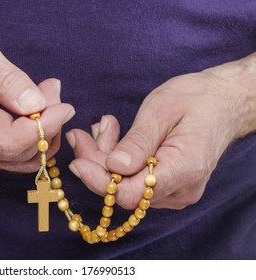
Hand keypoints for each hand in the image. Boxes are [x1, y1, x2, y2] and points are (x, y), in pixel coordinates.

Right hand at [0, 25, 74, 171]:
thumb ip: (9, 81)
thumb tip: (38, 106)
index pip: (13, 141)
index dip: (46, 126)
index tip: (64, 106)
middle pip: (20, 152)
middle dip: (48, 126)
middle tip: (54, 93)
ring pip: (19, 159)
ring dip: (43, 134)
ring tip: (47, 100)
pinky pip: (11, 156)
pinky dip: (31, 140)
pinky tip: (35, 115)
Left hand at [67, 57, 255, 209]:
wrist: (225, 101)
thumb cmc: (198, 99)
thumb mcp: (162, 110)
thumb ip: (138, 142)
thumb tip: (113, 167)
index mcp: (183, 169)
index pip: (131, 194)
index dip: (99, 181)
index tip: (77, 161)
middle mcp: (180, 189)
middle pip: (124, 191)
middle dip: (97, 164)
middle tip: (81, 136)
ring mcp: (176, 190)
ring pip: (126, 185)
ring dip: (107, 159)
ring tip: (103, 127)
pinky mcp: (169, 185)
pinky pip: (135, 179)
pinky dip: (120, 161)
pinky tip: (115, 137)